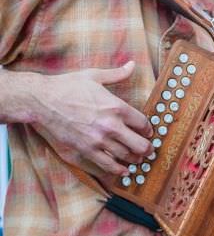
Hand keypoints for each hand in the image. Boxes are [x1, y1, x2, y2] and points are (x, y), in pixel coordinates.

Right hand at [35, 62, 152, 175]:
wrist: (42, 100)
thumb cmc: (67, 86)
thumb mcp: (94, 76)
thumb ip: (117, 74)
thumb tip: (132, 65)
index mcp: (116, 107)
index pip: (143, 123)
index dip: (149, 129)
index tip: (149, 132)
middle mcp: (111, 126)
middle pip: (140, 144)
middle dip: (147, 148)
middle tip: (149, 150)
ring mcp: (99, 140)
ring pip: (126, 156)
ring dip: (135, 159)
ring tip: (138, 159)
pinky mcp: (86, 150)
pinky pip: (108, 165)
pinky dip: (118, 170)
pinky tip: (124, 170)